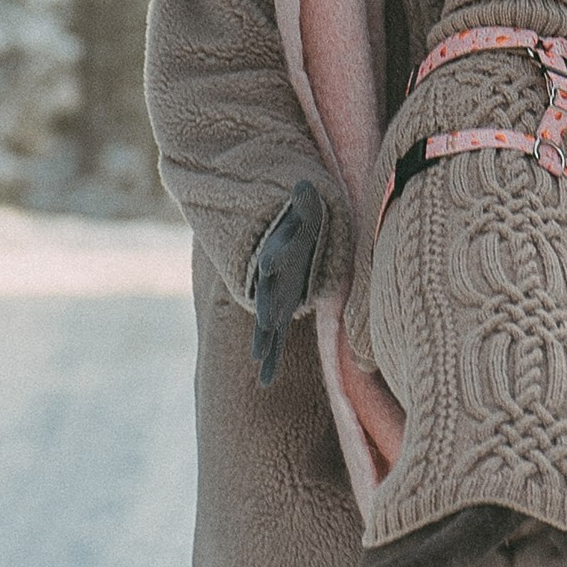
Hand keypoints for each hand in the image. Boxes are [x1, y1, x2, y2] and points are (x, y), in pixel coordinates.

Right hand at [250, 180, 325, 387]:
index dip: (273, 258)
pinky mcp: (277, 311)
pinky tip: (265, 379)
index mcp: (276, 253)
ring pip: (267, 326)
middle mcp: (271, 280)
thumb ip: (304, 201)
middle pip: (267, 296)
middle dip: (268, 311)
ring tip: (261, 367)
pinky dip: (270, 357)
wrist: (278, 235)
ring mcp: (272, 299)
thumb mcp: (304, 209)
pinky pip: (274, 338)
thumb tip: (305, 187)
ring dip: (266, 345)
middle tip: (267, 325)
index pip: (273, 255)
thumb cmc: (296, 222)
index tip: (270, 263)